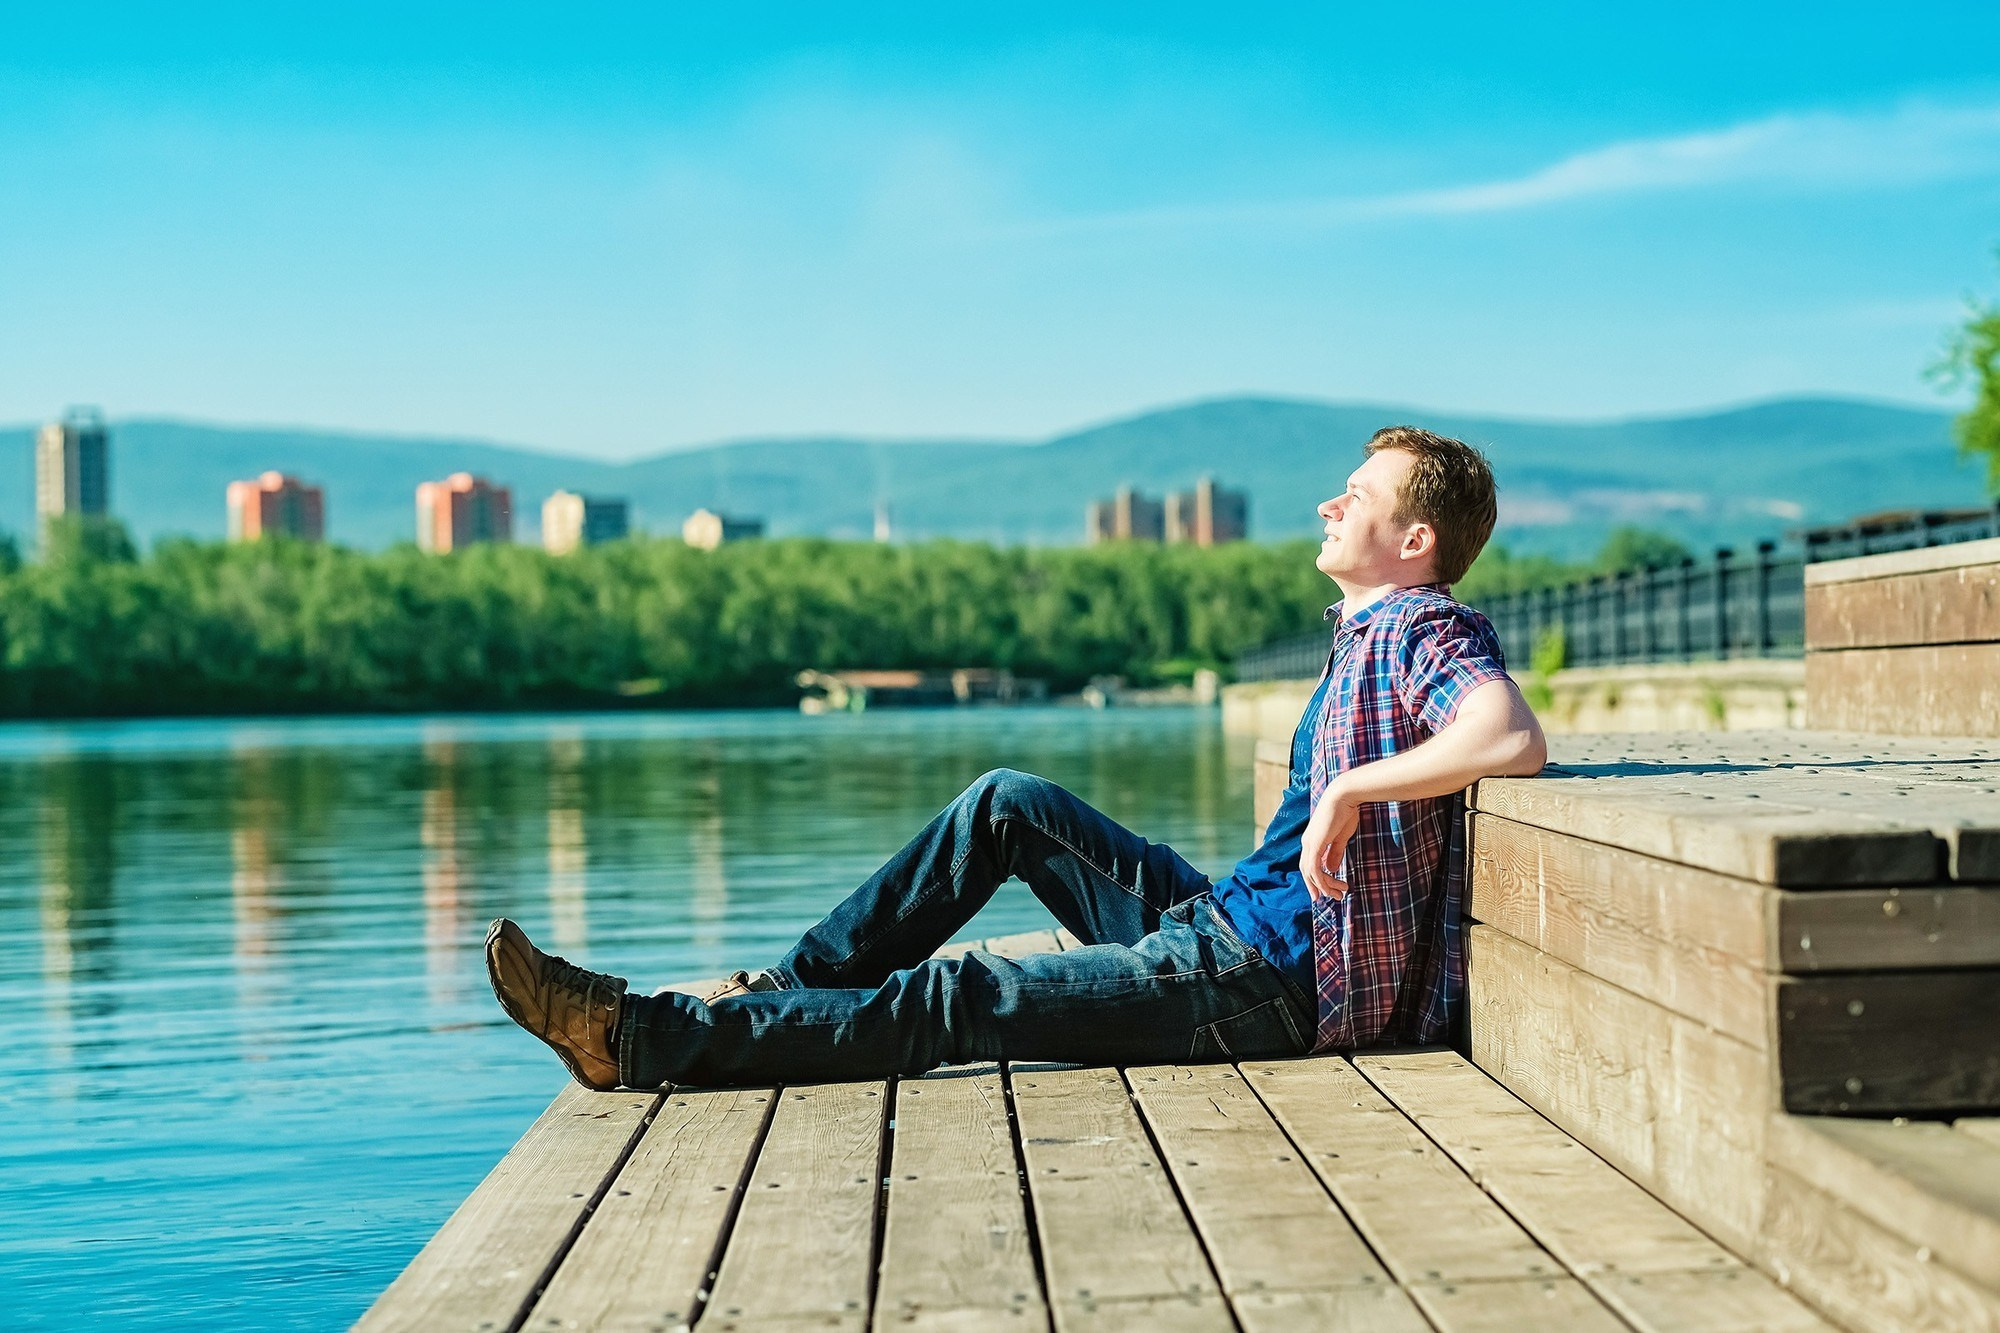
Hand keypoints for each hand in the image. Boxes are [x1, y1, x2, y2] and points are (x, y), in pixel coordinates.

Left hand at [1300, 780, 1360, 901]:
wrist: (1344, 796)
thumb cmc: (1345, 812)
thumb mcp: (1341, 838)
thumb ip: (1334, 853)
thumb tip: (1330, 869)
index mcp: (1312, 840)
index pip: (1310, 865)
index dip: (1317, 879)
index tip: (1330, 890)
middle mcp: (1307, 843)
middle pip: (1307, 872)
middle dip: (1319, 887)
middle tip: (1333, 897)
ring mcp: (1309, 844)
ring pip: (1311, 873)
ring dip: (1325, 886)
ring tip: (1340, 894)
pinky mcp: (1315, 844)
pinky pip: (1314, 869)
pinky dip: (1322, 881)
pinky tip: (1332, 887)